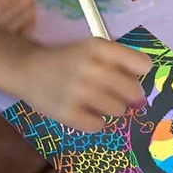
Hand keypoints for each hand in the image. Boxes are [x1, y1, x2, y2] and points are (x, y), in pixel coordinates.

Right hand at [24, 38, 151, 131]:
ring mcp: (78, 92)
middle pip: (132, 90)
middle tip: (118, 91)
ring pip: (118, 109)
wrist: (30, 69)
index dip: (141, 71)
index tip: (134, 74)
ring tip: (98, 98)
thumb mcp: (93, 47)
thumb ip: (119, 59)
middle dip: (130, 93)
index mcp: (100, 47)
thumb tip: (143, 85)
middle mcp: (91, 68)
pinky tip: (87, 110)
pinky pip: (98, 125)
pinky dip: (96, 120)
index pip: (142, 64)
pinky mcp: (67, 114)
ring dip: (113, 106)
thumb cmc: (69, 58)